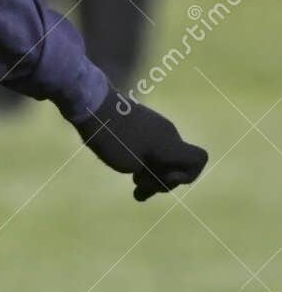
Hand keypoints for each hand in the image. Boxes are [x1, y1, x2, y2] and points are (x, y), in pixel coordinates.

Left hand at [75, 88, 207, 201]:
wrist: (93, 105)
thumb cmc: (113, 138)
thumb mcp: (131, 163)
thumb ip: (150, 172)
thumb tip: (155, 176)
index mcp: (170, 144)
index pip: (199, 159)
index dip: (186, 176)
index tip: (163, 176)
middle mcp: (169, 134)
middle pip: (178, 164)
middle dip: (161, 180)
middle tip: (138, 186)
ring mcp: (156, 129)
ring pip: (163, 157)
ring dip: (152, 173)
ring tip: (134, 183)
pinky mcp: (144, 125)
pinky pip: (153, 148)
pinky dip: (145, 162)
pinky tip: (129, 170)